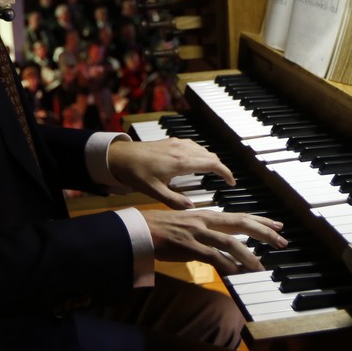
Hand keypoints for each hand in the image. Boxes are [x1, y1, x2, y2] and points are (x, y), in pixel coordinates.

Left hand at [106, 137, 235, 208]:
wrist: (119, 156)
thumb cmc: (135, 173)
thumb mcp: (153, 191)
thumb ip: (173, 201)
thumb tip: (191, 208)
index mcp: (181, 162)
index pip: (212, 164)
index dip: (226, 173)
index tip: (232, 182)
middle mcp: (182, 150)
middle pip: (210, 155)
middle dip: (221, 167)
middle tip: (226, 180)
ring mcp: (176, 144)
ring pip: (202, 149)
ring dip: (211, 160)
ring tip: (214, 173)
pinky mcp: (171, 142)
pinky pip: (193, 145)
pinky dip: (201, 153)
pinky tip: (196, 161)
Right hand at [140, 207, 286, 274]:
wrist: (140, 230)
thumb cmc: (162, 229)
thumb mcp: (189, 226)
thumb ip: (207, 234)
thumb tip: (223, 247)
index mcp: (207, 216)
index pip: (240, 215)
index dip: (261, 221)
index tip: (278, 226)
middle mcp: (205, 221)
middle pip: (241, 223)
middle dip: (263, 233)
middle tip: (281, 242)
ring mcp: (197, 233)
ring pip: (229, 242)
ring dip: (248, 255)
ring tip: (260, 267)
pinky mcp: (188, 246)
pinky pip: (212, 256)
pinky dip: (226, 265)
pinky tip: (235, 272)